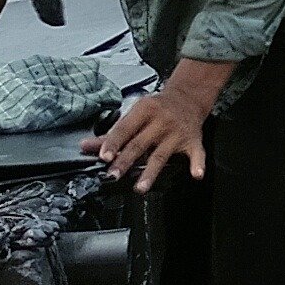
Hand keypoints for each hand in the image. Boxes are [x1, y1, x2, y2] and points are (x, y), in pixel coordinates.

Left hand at [83, 85, 213, 191]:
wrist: (188, 98)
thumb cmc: (157, 108)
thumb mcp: (135, 114)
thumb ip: (113, 133)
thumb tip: (86, 146)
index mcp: (144, 111)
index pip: (125, 129)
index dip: (112, 143)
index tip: (103, 156)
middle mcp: (161, 122)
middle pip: (139, 144)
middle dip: (125, 161)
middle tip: (113, 175)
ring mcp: (177, 133)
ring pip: (161, 155)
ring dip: (151, 172)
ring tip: (140, 187)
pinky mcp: (193, 142)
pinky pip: (196, 154)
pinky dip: (198, 164)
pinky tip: (196, 174)